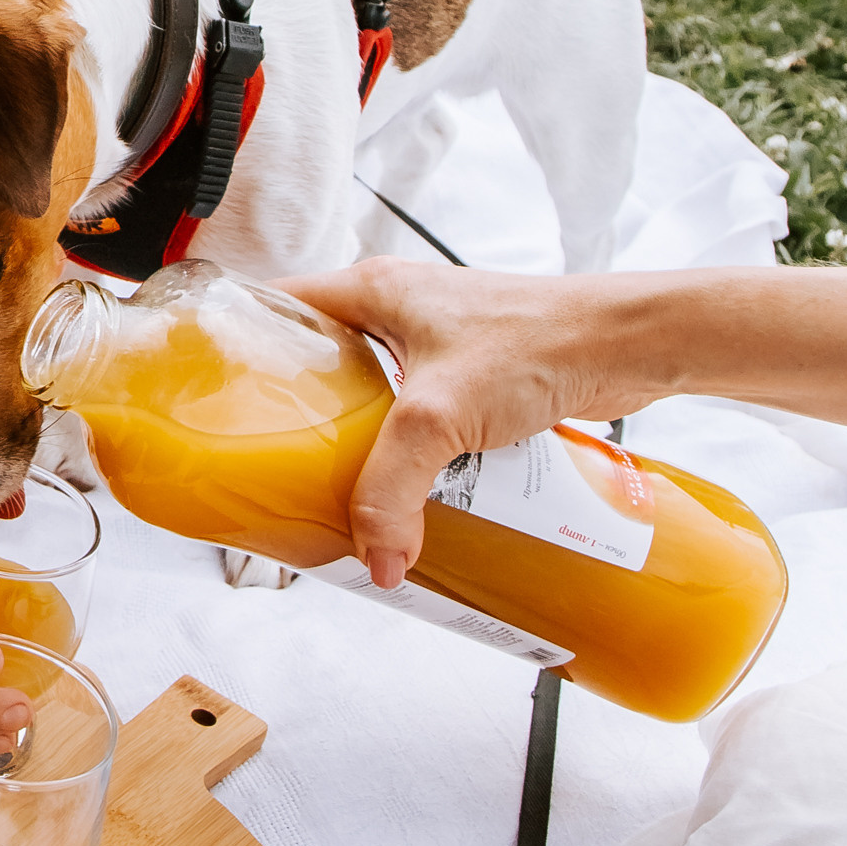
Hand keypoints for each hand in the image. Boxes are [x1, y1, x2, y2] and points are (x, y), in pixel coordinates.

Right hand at [276, 258, 651, 585]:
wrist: (630, 344)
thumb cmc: (543, 340)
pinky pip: (417, 417)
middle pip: (318, 361)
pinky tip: (408, 490)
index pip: (275, 307)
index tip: (216, 396)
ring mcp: (435, 342)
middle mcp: (396, 308)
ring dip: (356, 438)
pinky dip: (407, 452)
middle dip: (297, 413)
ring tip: (334, 485)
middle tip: (274, 462)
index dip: (239, 346)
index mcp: (368, 290)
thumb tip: (376, 555)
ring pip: (369, 393)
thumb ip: (393, 489)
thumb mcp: (439, 416)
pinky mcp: (472, 375)